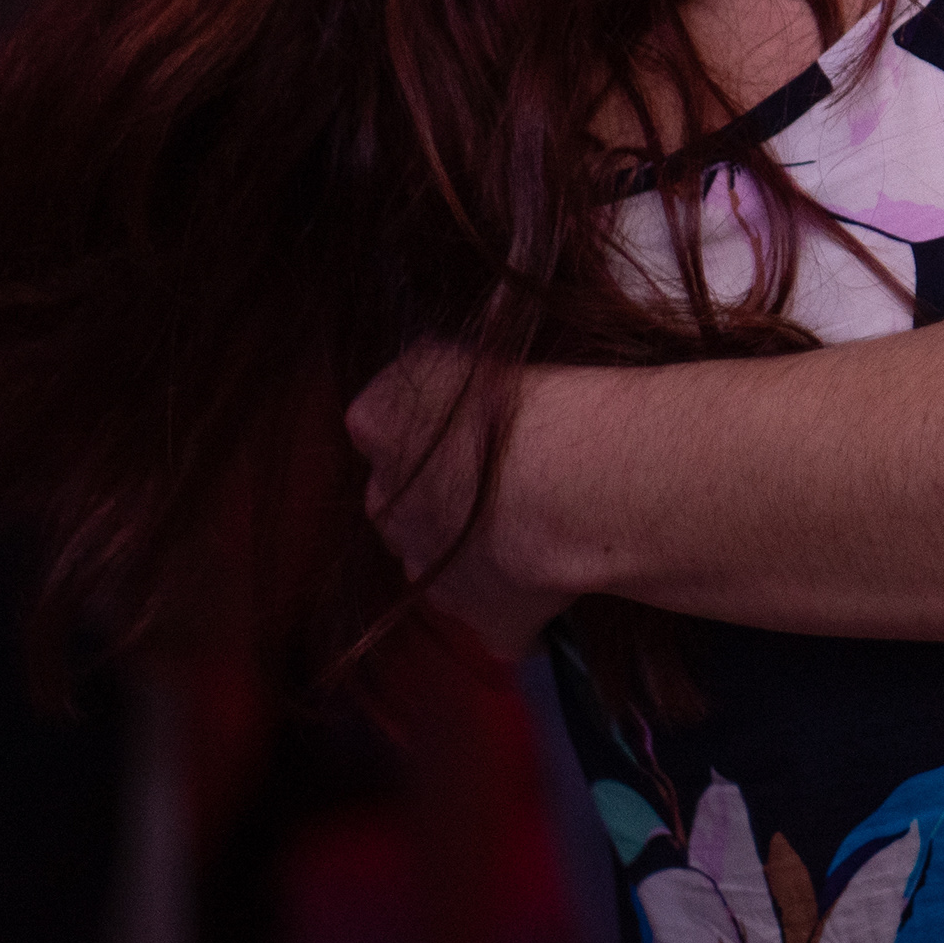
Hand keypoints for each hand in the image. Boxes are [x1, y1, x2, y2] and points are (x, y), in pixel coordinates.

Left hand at [346, 342, 572, 659]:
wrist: (563, 478)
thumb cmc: (522, 394)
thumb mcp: (469, 341)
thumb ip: (452, 353)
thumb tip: (476, 321)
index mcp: (380, 421)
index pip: (382, 419)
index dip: (426, 422)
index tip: (469, 417)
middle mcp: (388, 503)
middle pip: (401, 499)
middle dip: (437, 494)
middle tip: (498, 474)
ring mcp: (431, 570)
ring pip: (438, 562)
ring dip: (469, 550)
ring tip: (531, 524)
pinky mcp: (487, 619)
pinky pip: (500, 621)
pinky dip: (521, 610)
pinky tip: (555, 586)